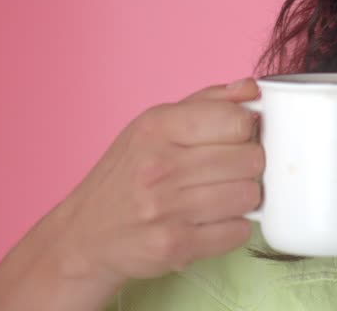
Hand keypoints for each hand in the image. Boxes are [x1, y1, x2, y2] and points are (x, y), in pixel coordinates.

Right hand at [47, 78, 264, 287]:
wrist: (84, 235)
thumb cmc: (126, 174)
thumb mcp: (154, 125)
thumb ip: (208, 102)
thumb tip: (251, 90)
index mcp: (158, 127)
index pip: (238, 121)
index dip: (247, 129)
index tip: (237, 137)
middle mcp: (160, 166)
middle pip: (251, 159)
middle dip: (249, 165)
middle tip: (230, 170)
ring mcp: (166, 209)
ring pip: (249, 196)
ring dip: (243, 197)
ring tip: (221, 195)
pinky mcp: (175, 246)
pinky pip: (238, 231)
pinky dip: (233, 227)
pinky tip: (212, 221)